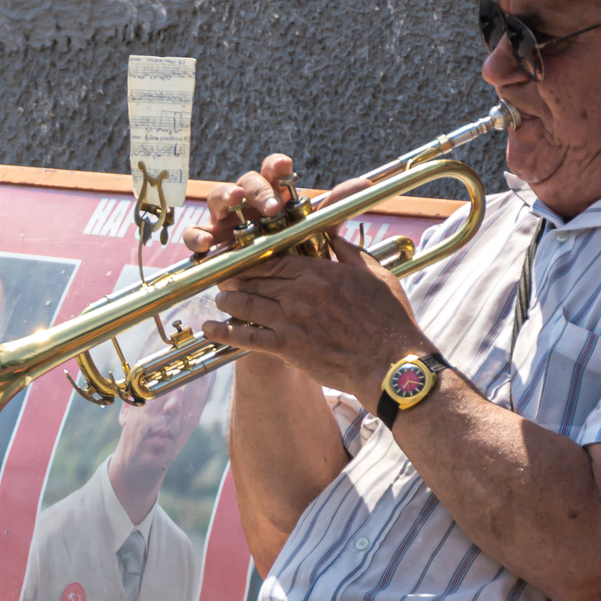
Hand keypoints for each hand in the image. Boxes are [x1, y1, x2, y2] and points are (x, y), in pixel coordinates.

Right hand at [182, 154, 370, 256]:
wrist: (270, 285)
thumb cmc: (289, 249)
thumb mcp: (313, 229)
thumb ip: (334, 206)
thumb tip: (364, 184)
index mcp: (272, 193)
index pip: (272, 171)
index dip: (276, 166)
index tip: (285, 166)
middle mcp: (247, 201)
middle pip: (246, 181)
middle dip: (256, 189)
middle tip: (270, 203)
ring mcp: (225, 218)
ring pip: (218, 198)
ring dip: (225, 197)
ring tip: (234, 201)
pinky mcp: (208, 239)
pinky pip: (195, 233)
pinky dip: (198, 235)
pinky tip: (207, 242)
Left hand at [200, 232, 428, 398]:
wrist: (389, 363)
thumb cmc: (389, 320)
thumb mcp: (375, 276)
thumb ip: (350, 254)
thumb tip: (335, 237)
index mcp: (319, 273)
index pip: (277, 261)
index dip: (256, 261)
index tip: (246, 260)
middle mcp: (300, 293)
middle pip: (257, 280)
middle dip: (237, 278)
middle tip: (224, 278)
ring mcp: (291, 320)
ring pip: (248, 305)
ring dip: (229, 302)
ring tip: (220, 300)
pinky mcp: (287, 347)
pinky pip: (248, 338)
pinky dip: (226, 332)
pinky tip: (211, 330)